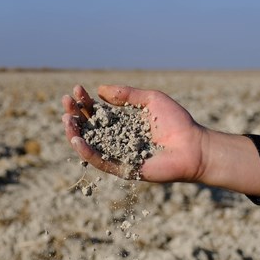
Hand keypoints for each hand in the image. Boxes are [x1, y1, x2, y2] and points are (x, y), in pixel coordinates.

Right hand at [61, 84, 259, 195]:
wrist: (193, 146)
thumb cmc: (177, 123)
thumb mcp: (151, 100)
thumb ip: (127, 95)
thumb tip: (99, 91)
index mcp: (122, 123)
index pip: (96, 112)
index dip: (84, 101)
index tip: (77, 89)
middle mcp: (117, 139)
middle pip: (88, 127)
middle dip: (75, 114)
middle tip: (66, 102)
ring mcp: (118, 155)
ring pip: (89, 145)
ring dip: (74, 133)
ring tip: (66, 120)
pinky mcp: (123, 169)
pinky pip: (100, 162)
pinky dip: (87, 152)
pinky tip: (77, 140)